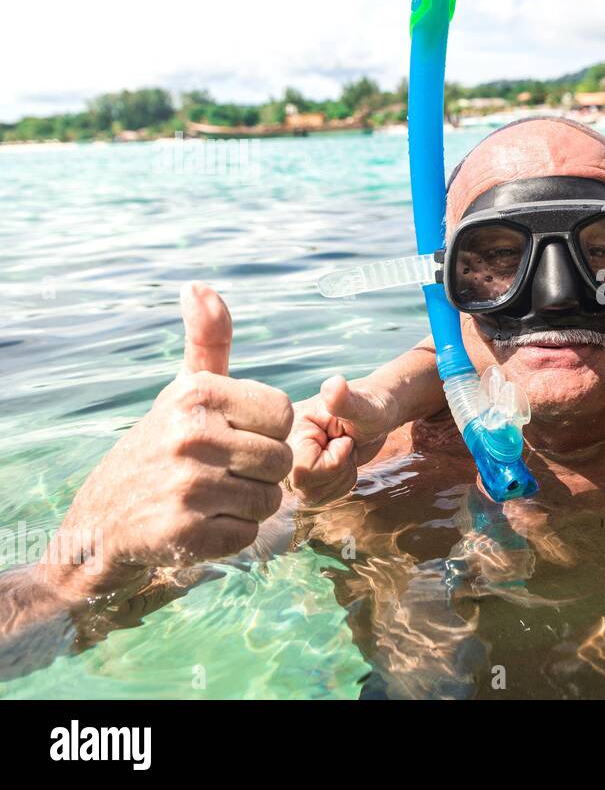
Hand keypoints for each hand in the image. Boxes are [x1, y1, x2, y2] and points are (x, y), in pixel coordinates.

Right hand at [44, 283, 293, 598]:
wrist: (102, 520)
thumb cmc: (162, 446)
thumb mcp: (185, 390)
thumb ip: (208, 342)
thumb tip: (200, 286)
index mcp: (198, 394)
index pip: (283, 414)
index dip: (266, 432)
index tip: (231, 436)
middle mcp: (191, 434)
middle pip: (281, 461)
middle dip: (259, 474)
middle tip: (219, 474)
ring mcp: (187, 485)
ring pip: (269, 501)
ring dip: (247, 506)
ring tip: (209, 498)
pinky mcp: (184, 532)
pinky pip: (248, 535)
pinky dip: (231, 536)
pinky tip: (198, 524)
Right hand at [287, 374, 396, 505]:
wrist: (377, 415)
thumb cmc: (373, 407)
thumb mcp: (363, 406)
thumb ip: (345, 400)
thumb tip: (333, 384)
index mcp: (290, 427)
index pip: (303, 469)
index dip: (333, 461)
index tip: (344, 439)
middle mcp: (285, 446)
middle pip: (305, 487)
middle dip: (337, 471)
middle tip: (346, 445)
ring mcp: (292, 463)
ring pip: (312, 495)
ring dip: (340, 479)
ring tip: (345, 452)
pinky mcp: (302, 476)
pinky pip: (318, 498)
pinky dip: (339, 484)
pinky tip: (343, 462)